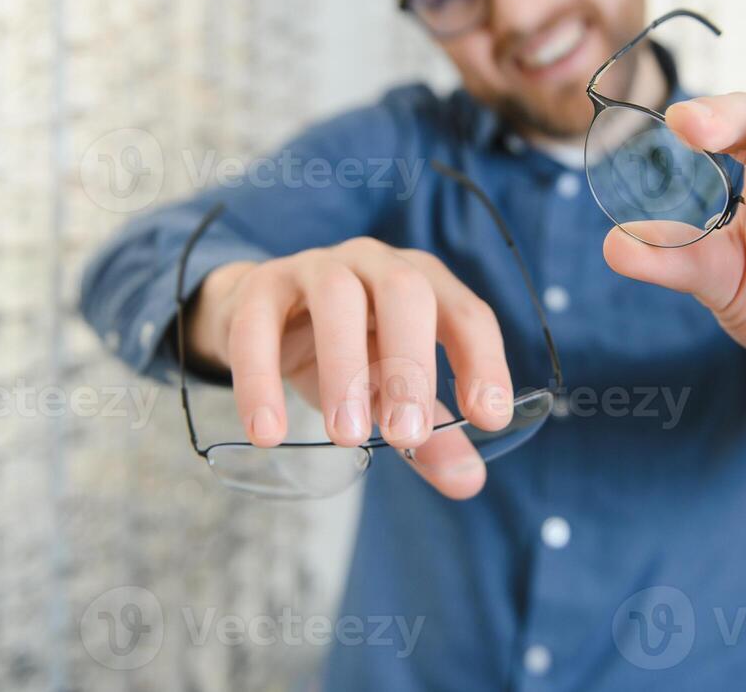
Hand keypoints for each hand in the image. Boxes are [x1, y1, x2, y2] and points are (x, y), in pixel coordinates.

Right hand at [188, 237, 514, 497]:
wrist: (262, 317)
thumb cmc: (346, 350)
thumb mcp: (390, 391)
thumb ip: (430, 435)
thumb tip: (468, 481)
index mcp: (422, 282)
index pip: (466, 313)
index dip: (482, 361)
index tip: (488, 417)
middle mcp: (374, 262)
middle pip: (404, 290)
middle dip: (411, 364)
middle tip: (406, 435)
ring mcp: (316, 267)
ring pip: (336, 298)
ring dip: (343, 368)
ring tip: (346, 436)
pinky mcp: (260, 286)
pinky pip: (257, 326)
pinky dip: (261, 380)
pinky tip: (269, 433)